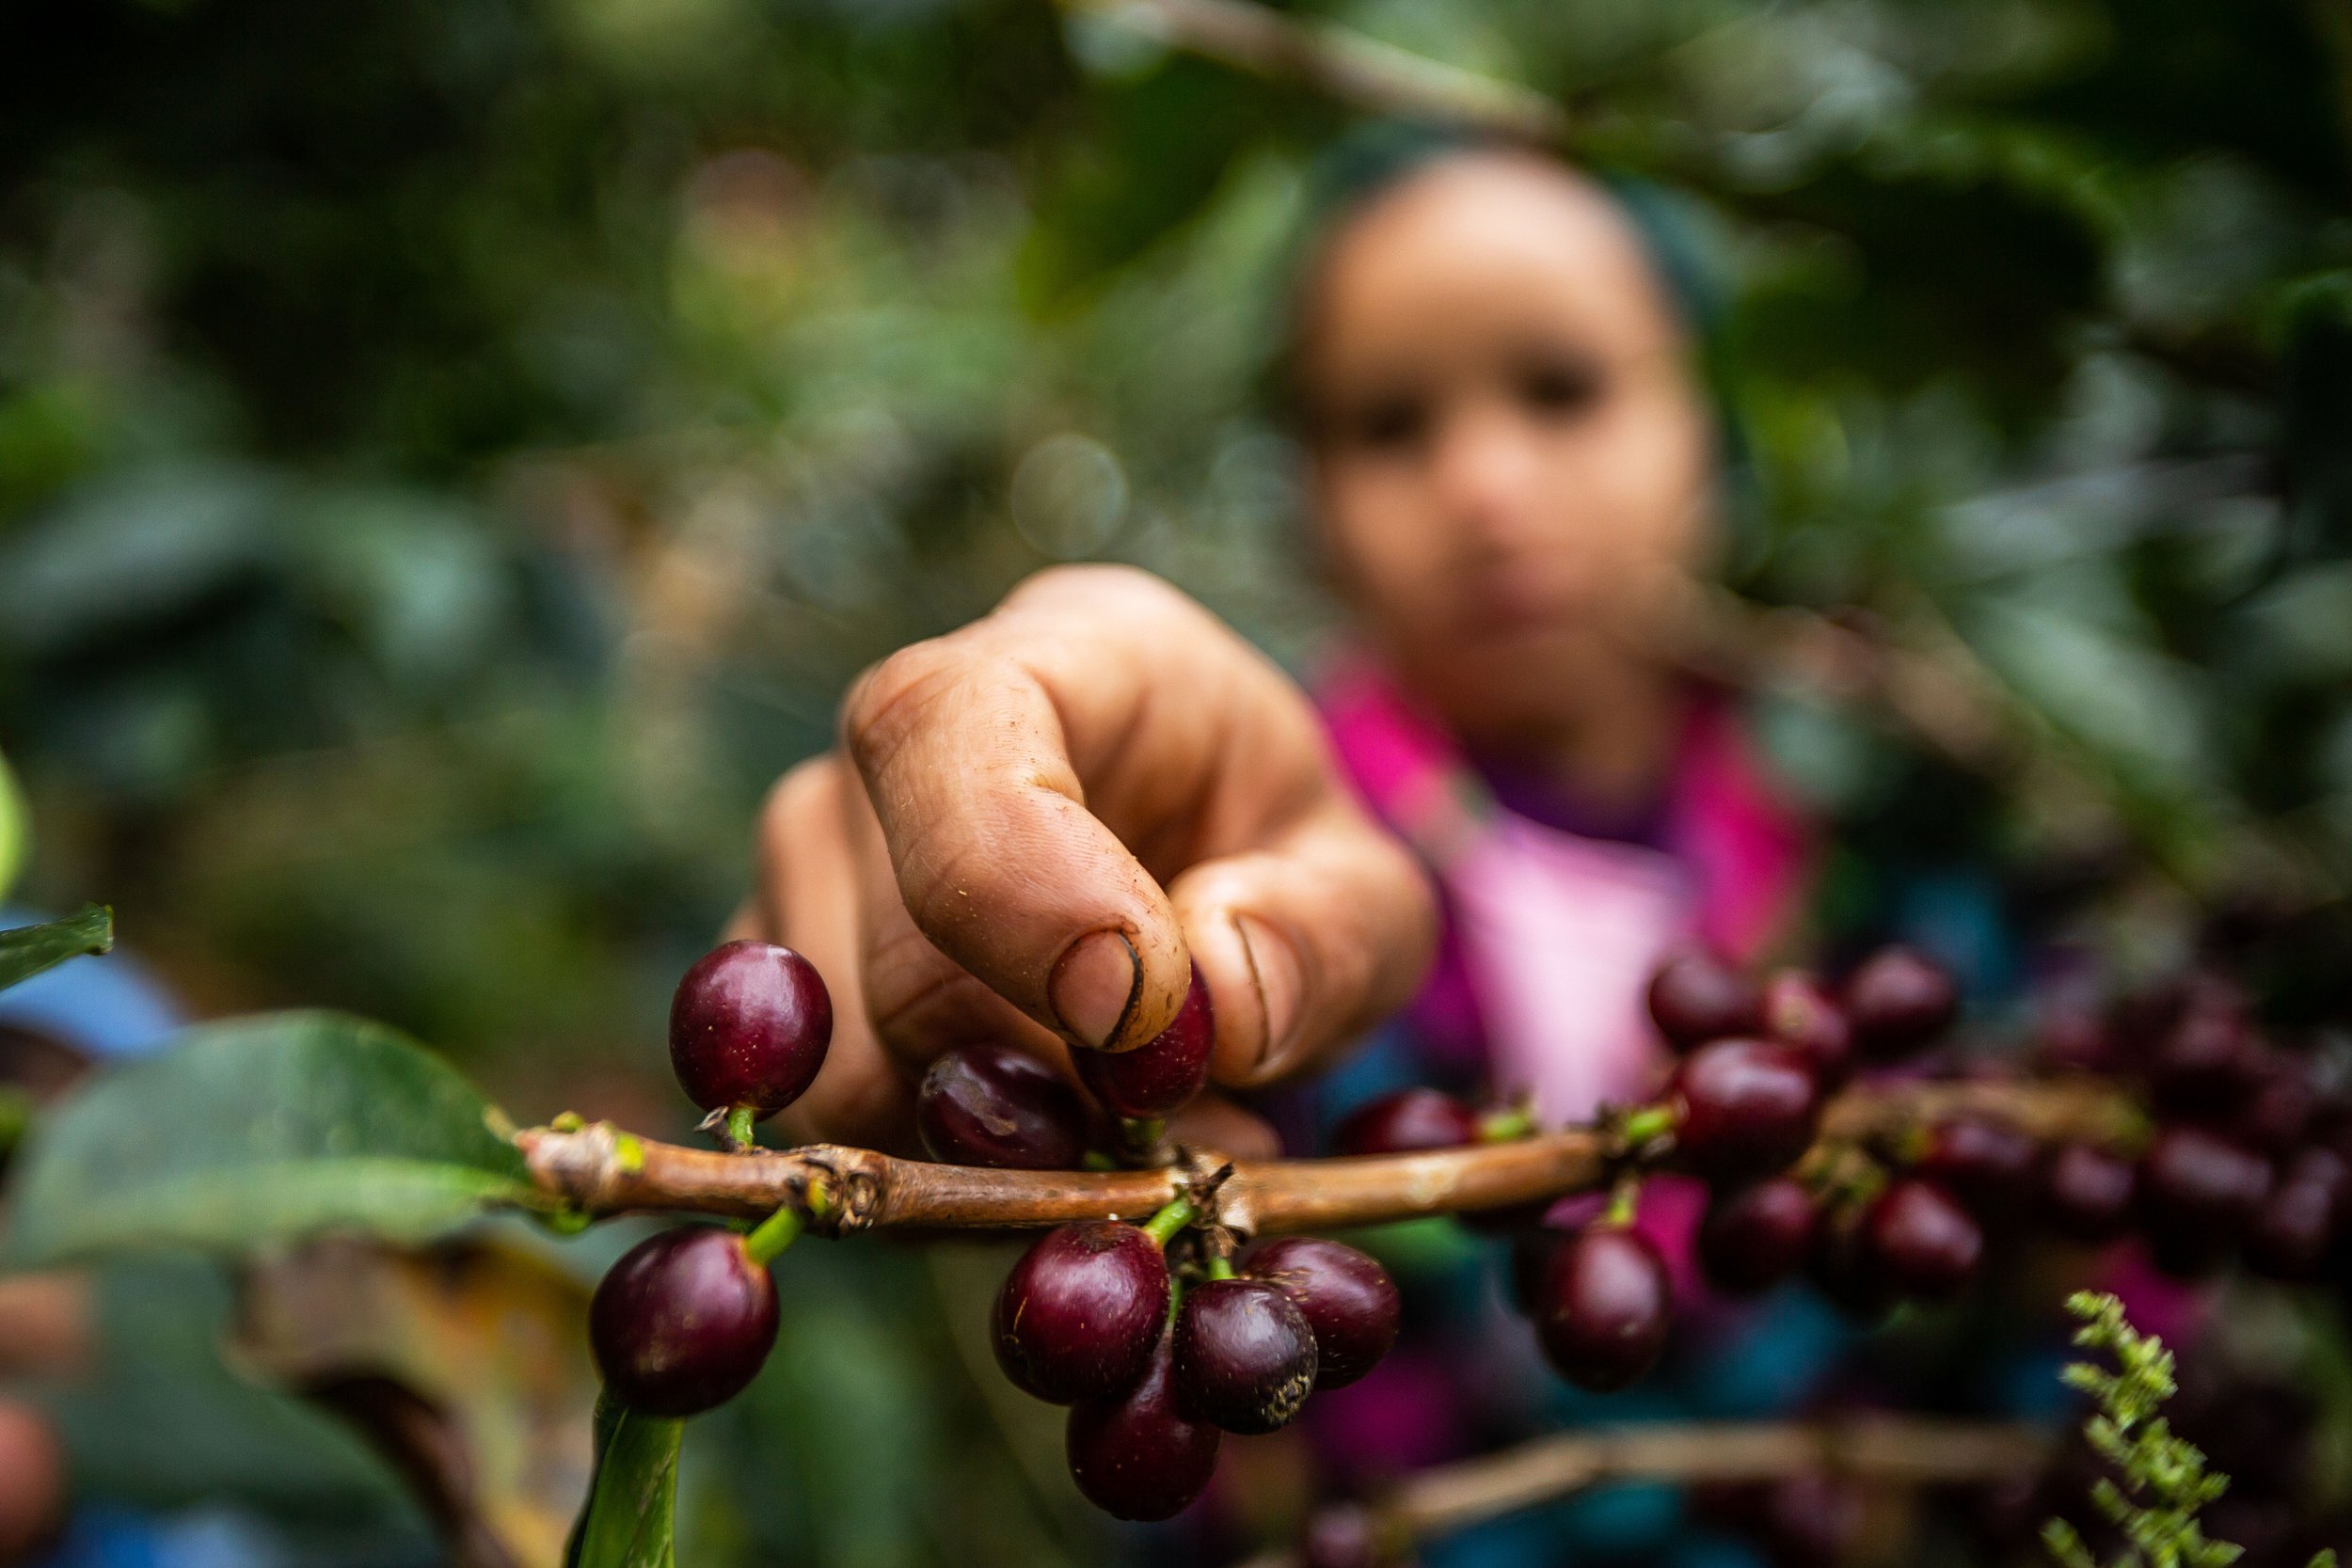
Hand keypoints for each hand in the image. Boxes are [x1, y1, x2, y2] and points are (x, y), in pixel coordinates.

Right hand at [738, 566, 1435, 1155]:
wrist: (1208, 890)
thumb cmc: (1274, 866)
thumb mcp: (1365, 896)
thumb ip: (1326, 939)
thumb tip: (1215, 1009)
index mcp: (1054, 654)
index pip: (941, 726)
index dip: (1017, 886)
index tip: (1139, 1014)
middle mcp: (892, 749)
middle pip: (905, 962)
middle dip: (1058, 1087)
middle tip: (1193, 1135)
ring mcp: (813, 865)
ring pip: (851, 1068)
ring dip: (1007, 1147)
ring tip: (1140, 1138)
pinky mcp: (787, 986)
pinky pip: (829, 1121)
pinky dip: (950, 1177)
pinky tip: (1058, 1154)